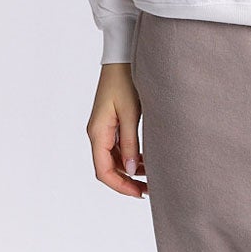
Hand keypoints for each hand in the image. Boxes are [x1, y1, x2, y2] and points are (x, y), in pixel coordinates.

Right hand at [86, 63, 145, 197]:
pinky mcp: (112, 124)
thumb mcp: (131, 114)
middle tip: (149, 190)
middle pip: (108, 168)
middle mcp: (97, 133)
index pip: (104, 170)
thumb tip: (132, 171)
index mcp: (98, 133)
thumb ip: (131, 143)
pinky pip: (119, 148)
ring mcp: (104, 129)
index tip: (139, 193)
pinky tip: (148, 161)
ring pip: (115, 159)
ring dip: (131, 170)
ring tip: (153, 176)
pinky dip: (132, 157)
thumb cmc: (125, 81)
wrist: (122, 59)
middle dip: (127, 181)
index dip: (120, 186)